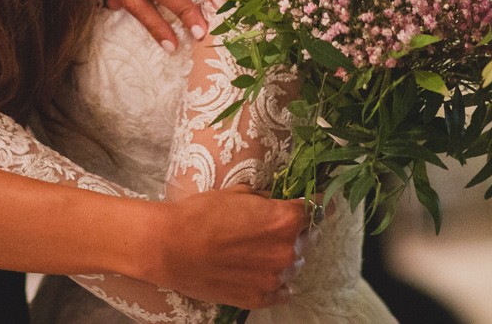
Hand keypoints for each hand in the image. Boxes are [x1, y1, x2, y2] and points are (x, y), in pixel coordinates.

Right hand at [147, 189, 307, 309]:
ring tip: (263, 251)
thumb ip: (264, 199)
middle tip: (279, 227)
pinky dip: (279, 283)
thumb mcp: (237, 194)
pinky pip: (283, 291)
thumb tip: (275, 201)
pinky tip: (266, 274)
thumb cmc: (201, 214)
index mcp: (284, 220)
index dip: (316, 204)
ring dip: (286, 256)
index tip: (318, 203)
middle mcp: (286, 250)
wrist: (172, 247)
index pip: (315, 209)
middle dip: (299, 231)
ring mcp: (274, 278)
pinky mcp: (259, 298)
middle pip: (308, 238)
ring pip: (295, 265)